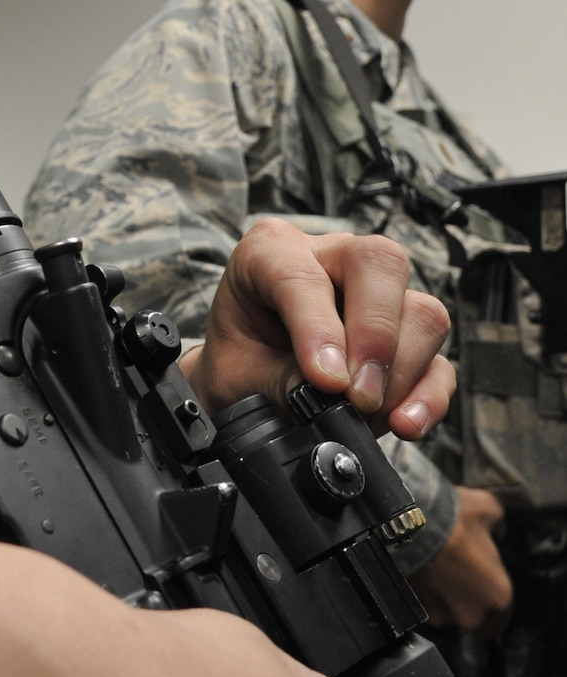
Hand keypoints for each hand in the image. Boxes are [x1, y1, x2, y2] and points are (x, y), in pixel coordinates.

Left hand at [181, 220, 454, 440]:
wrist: (245, 388)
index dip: (318, 328)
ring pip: (421, 312)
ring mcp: (377, 294)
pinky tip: (404, 425)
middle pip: (380, 264)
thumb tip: (333, 396)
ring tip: (362, 416)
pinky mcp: (409, 336)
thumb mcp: (237, 375)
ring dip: (400, 374)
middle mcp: (331, 258)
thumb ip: (280, 380)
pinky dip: (427, 396)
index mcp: (271, 252)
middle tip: (358, 397)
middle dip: (375, 337)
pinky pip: (438, 360)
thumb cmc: (237, 366)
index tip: (325, 380)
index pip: (301, 273)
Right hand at [410, 487, 511, 634]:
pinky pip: (423, 607)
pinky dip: (422, 593)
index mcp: (498, 595)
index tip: (483, 584)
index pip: (502, 616)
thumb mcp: (490, 509)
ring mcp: (441, 615)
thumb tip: (494, 532)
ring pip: (446, 613)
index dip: (492, 599)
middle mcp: (472, 613)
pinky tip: (420, 571)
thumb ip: (498, 528)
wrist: (405, 521)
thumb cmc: (450, 519)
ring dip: (442, 597)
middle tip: (458, 573)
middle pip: (473, 617)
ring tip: (435, 569)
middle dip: (466, 599)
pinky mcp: (414, 609)